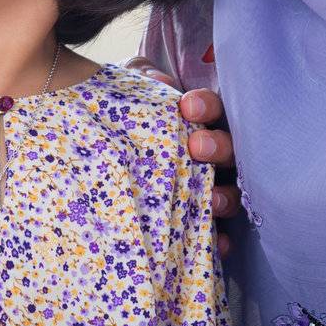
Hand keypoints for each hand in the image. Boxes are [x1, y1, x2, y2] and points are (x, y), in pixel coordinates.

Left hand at [126, 57, 238, 255]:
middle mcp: (208, 153)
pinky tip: (218, 245)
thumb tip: (160, 81)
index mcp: (195, 119)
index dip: (205, 106)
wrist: (94, 149)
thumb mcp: (127, 90)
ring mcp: (207, 187)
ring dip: (225, 197)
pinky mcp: (198, 220)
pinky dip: (221, 240)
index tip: (187, 107)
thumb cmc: (121, 114)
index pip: (211, 108)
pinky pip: (217, 233)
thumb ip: (142, 79)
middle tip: (197, 148)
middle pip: (228, 151)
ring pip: (231, 192)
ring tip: (212, 200)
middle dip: (218, 148)